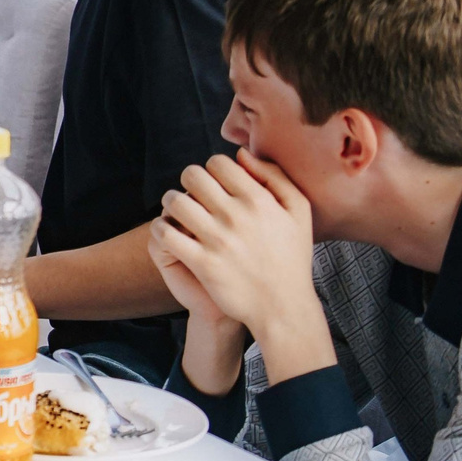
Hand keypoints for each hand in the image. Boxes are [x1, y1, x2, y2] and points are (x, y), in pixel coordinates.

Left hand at [151, 150, 331, 379]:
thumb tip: (241, 153)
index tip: (214, 183)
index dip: (211, 169)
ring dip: (171, 203)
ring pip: (175, 202)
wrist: (283, 306)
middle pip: (192, 176)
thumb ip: (275, 176)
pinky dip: (162, 229)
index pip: (218, 163)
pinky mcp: (202, 263)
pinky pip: (166, 234)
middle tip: (191, 195)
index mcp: (258, 199)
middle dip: (188, 182)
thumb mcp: (299, 211)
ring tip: (177, 212)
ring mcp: (217, 240)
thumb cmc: (292, 258)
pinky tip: (169, 233)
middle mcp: (236, 215)